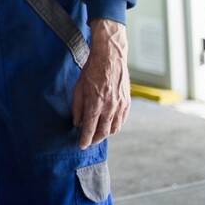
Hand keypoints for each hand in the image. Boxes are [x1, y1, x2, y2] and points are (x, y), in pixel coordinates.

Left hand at [72, 19, 129, 147]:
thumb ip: (77, 107)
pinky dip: (115, 126)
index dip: (85, 139)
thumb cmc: (91, 71)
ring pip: (114, 128)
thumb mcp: (78, 88)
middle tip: (89, 142)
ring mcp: (120, 105)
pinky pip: (122, 121)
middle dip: (95, 140)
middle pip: (103, 132)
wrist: (110, 57)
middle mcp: (110, 107)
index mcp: (95, 103)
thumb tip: (77, 123)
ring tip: (98, 136)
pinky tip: (110, 127)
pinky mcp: (127, 102)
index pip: (90, 128)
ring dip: (106, 134)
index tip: (81, 146)